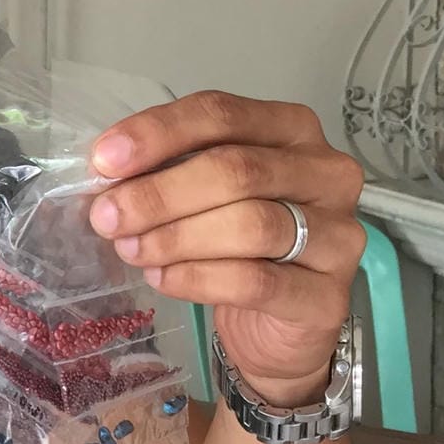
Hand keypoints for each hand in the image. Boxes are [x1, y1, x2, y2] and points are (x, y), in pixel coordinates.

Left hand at [86, 92, 364, 406]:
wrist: (274, 327)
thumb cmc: (237, 244)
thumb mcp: (203, 192)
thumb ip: (167, 170)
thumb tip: (108, 170)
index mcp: (293, 130)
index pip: (222, 115)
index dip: (159, 133)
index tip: (105, 160)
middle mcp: (327, 174)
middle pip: (237, 169)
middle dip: (160, 193)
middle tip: (108, 216)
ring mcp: (338, 235)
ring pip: (250, 224)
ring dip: (175, 237)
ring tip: (131, 249)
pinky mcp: (328, 296)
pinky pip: (255, 280)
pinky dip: (197, 278)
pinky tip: (162, 278)